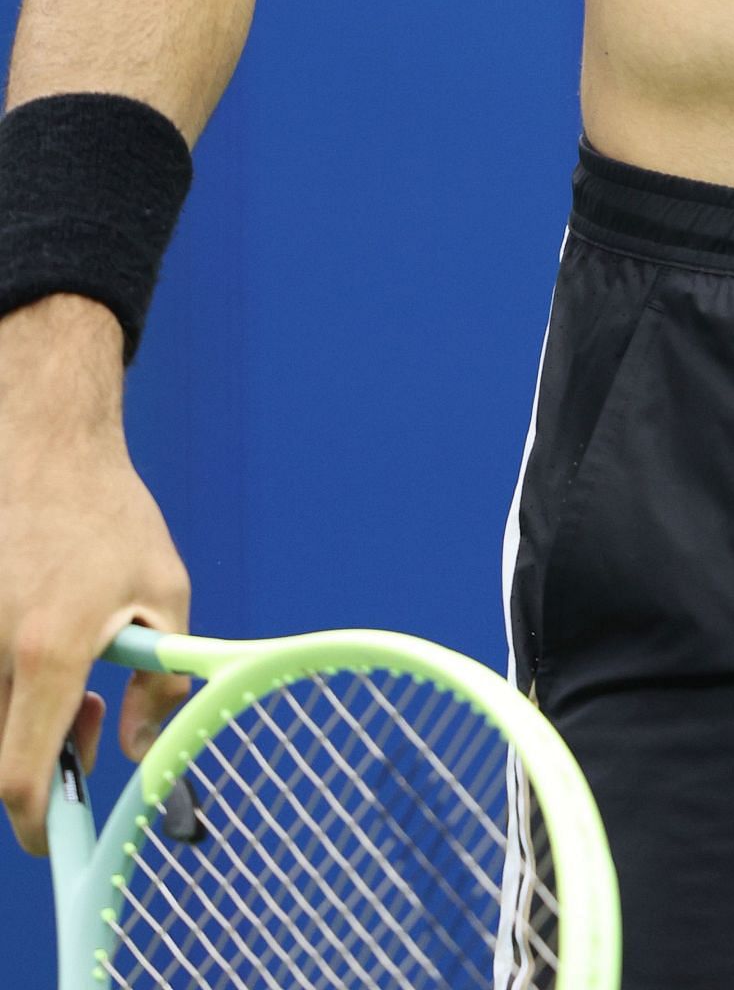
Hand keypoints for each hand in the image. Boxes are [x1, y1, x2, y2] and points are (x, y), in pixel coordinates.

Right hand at [0, 298, 190, 851]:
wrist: (44, 449)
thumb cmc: (110, 517)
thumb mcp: (165, 590)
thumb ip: (158, 680)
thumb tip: (137, 752)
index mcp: (48, 650)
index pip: (21, 774)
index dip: (39, 822)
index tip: (60, 836)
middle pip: (4, 754)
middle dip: (49, 765)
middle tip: (94, 724)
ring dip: (33, 720)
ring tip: (79, 676)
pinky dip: (15, 686)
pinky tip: (45, 646)